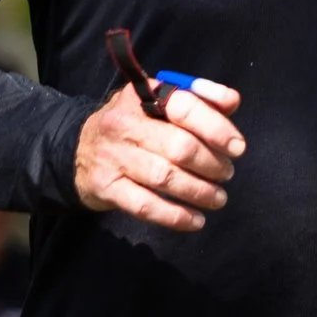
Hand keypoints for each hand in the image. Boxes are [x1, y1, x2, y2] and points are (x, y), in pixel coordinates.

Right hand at [73, 80, 244, 233]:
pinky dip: (175, 216)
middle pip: (178, 146)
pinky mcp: (106, 187)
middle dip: (211, 164)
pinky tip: (196, 221)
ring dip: (199, 191)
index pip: (184, 106)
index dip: (216, 127)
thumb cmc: (133, 126)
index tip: (238, 147)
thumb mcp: (158, 103)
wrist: (78, 151)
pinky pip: (145, 206)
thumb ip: (199, 99)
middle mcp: (123, 123)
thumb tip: (232, 101)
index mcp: (142, 96)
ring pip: (164, 177)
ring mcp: (112, 156)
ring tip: (218, 198)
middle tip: (226, 173)